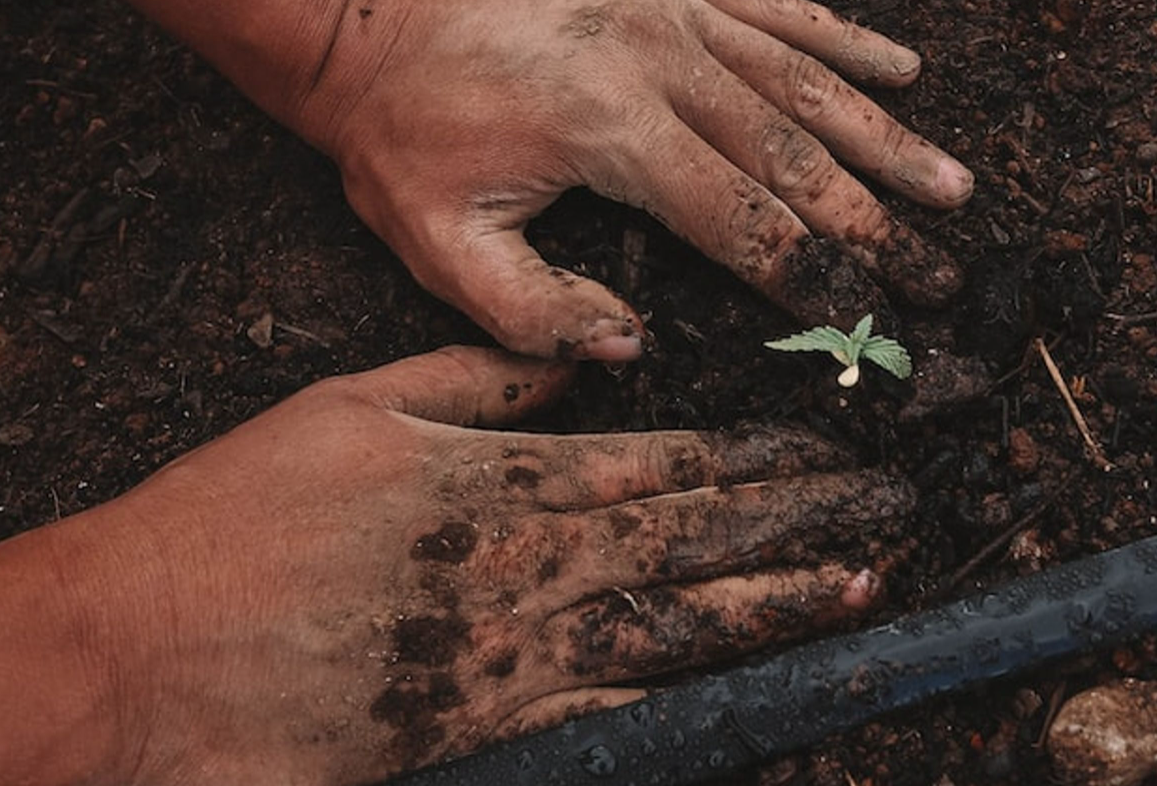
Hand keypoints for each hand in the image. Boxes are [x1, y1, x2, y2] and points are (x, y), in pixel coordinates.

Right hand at [2, 347, 913, 784]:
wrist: (152, 642)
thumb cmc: (245, 511)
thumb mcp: (357, 405)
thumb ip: (477, 380)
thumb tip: (573, 364)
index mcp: (500, 480)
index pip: (659, 463)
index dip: (752, 457)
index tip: (824, 450)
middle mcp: (526, 563)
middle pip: (691, 538)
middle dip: (797, 522)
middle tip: (886, 511)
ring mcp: (513, 650)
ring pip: (674, 622)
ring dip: (773, 603)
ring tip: (858, 587)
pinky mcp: (486, 722)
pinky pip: (610, 709)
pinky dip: (689, 695)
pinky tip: (754, 684)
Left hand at [297, 0, 973, 358]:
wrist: (361, 13)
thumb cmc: (398, 132)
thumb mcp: (436, 242)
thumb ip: (532, 311)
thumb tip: (631, 348)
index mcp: (610, 130)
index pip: (739, 220)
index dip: (811, 276)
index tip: (868, 321)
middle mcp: (661, 60)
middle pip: (797, 154)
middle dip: (875, 224)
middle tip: (941, 276)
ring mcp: (671, 9)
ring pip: (806, 80)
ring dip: (885, 139)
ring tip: (953, 186)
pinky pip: (778, 6)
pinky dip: (843, 39)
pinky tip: (900, 69)